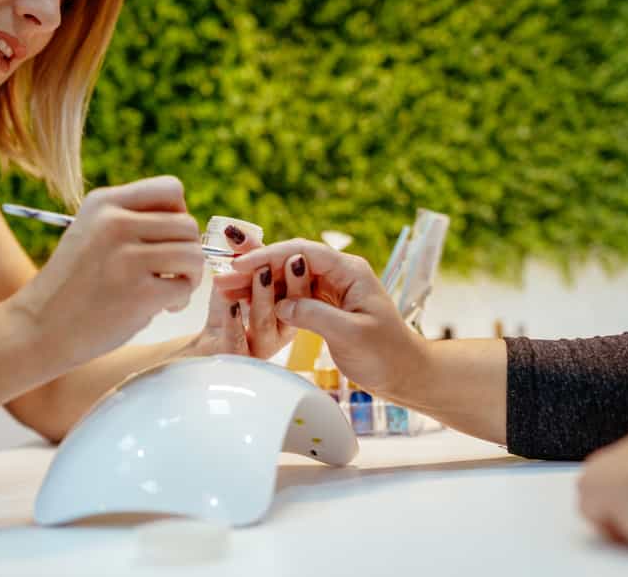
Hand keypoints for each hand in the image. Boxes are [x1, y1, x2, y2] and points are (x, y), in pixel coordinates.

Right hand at [7, 176, 203, 368]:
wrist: (39, 327)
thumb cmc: (74, 284)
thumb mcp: (91, 232)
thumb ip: (133, 220)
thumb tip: (189, 224)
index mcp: (104, 202)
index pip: (170, 189)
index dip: (179, 215)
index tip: (165, 239)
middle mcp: (114, 222)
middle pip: (187, 224)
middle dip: (187, 251)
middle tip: (170, 272)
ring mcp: (127, 257)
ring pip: (193, 254)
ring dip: (189, 276)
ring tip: (169, 289)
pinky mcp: (139, 293)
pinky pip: (185, 287)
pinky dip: (180, 300)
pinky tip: (160, 307)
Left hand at [184, 225, 306, 359]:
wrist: (206, 345)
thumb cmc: (228, 309)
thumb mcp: (241, 278)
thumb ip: (246, 257)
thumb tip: (234, 229)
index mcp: (290, 310)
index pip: (301, 289)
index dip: (298, 271)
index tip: (298, 254)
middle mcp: (281, 329)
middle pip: (291, 306)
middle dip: (292, 283)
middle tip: (291, 261)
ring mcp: (260, 346)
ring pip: (266, 323)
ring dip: (264, 297)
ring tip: (261, 274)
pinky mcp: (237, 358)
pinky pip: (237, 343)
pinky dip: (234, 323)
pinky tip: (230, 305)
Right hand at [215, 239, 429, 394]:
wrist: (405, 373)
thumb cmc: (387, 353)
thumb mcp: (350, 334)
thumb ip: (315, 315)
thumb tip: (281, 304)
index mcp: (350, 270)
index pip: (303, 253)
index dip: (269, 257)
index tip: (240, 266)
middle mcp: (339, 273)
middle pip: (289, 262)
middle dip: (255, 269)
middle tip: (222, 280)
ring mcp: (330, 289)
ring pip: (286, 279)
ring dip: (257, 284)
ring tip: (225, 291)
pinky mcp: (323, 306)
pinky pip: (291, 296)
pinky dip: (268, 300)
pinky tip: (245, 304)